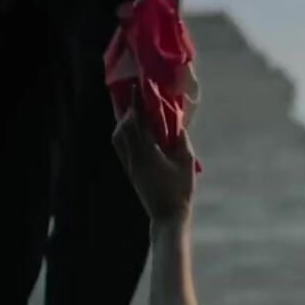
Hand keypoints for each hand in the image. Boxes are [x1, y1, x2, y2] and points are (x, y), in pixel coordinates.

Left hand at [112, 87, 196, 226]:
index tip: (138, 88)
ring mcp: (130, 165)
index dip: (138, 104)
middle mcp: (134, 157)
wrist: (167, 216)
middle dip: (128, 111)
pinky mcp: (130, 171)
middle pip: (123, 128)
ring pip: (118, 138)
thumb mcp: (186, 163)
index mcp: (147, 153)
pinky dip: (123, 134)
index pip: (139, 122)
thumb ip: (181, 141)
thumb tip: (176, 124)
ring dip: (124, 123)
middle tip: (136, 98)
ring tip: (134, 114)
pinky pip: (121, 147)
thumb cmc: (180, 190)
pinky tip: (133, 132)